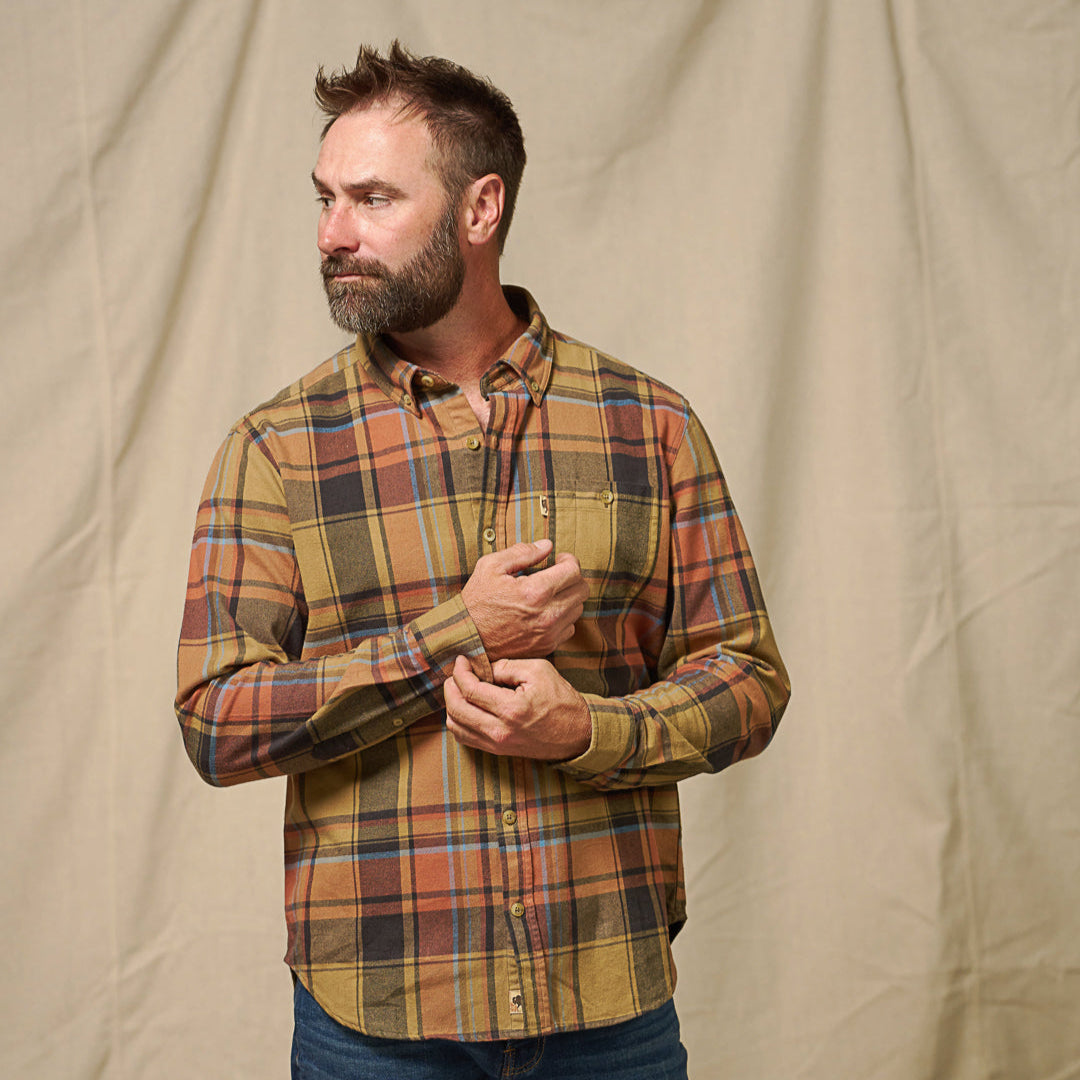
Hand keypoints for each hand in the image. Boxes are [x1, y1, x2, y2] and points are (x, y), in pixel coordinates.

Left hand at [444, 655, 591, 759]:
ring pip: (456, 726)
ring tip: (459, 688)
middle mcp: (500, 731)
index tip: (462, 660)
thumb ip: (507, 666)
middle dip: (450, 687)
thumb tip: (483, 668)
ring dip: (451, 704)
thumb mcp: (539, 671)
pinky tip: (465, 706)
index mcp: (511, 709)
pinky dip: (458, 721)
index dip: (460, 672)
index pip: (470, 690)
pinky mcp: (497, 751)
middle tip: (456, 673)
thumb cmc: (561, 700)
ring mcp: (497, 744)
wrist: (578, 734)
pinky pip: (465, 738)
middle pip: (457, 709)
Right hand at [461, 539, 587, 661]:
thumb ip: (522, 552)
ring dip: (568, 597)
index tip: (559, 559)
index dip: (569, 560)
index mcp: (535, 592)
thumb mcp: (491, 566)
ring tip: (549, 593)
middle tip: (557, 574)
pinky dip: (563, 617)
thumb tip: (547, 545)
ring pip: (578, 609)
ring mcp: (549, 633)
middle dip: (572, 577)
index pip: (573, 570)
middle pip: (582, 590)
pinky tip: (546, 611)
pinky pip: (569, 628)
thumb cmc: (476, 600)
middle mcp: (547, 615)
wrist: (465, 638)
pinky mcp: (547, 647)